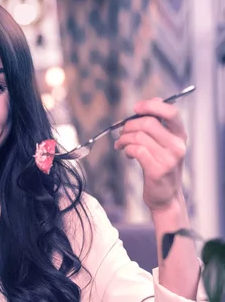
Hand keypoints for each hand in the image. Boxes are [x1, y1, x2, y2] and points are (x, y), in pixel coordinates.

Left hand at [114, 97, 186, 211]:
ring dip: (124, 138)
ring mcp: (168, 158)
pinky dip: (127, 149)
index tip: (136, 108)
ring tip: (121, 144)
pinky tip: (127, 154)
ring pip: (139, 136)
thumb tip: (147, 104)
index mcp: (180, 136)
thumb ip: (158, 126)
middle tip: (122, 132)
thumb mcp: (165, 145)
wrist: (166, 197)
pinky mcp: (157, 170)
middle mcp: (177, 145)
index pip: (170, 112)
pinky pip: (136, 150)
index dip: (151, 106)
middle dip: (129, 125)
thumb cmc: (162, 168)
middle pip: (149, 123)